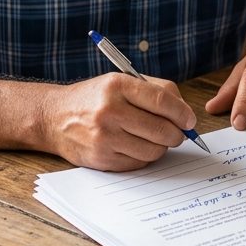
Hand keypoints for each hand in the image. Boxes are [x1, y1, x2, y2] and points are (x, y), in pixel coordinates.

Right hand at [47, 72, 196, 170]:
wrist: (55, 118)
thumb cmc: (95, 98)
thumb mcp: (121, 81)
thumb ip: (156, 90)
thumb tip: (185, 113)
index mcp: (117, 85)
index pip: (161, 100)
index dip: (182, 113)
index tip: (190, 121)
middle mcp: (110, 111)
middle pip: (161, 129)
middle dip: (177, 134)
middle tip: (178, 133)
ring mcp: (104, 138)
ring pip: (153, 150)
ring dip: (161, 147)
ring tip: (154, 138)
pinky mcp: (101, 159)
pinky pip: (138, 164)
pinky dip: (144, 157)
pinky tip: (136, 146)